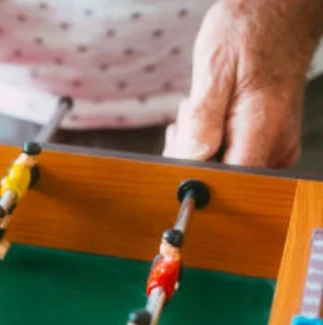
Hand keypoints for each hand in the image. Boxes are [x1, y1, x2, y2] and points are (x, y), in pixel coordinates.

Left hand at [164, 0, 322, 166]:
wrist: (279, 12)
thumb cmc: (249, 31)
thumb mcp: (214, 69)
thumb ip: (202, 118)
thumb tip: (190, 157)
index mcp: (264, 127)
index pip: (227, 177)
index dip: (195, 174)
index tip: (176, 156)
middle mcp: (276, 143)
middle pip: (223, 176)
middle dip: (192, 155)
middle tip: (188, 119)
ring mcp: (276, 144)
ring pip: (224, 166)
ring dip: (200, 146)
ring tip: (201, 108)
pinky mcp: (269, 141)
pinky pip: (232, 154)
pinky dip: (211, 140)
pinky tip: (208, 116)